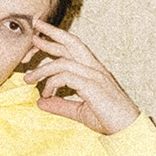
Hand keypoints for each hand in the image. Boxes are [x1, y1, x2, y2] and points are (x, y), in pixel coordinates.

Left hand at [23, 20, 140, 135]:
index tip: (38, 38)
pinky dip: (52, 83)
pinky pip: (66, 76)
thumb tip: (41, 102)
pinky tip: (47, 94)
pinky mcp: (93, 85)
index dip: (56, 40)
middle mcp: (95, 68)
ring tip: (28, 78)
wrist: (128, 129)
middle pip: (72, 42)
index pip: (73, 48)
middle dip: (52, 33)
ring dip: (42, 69)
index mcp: (93, 70)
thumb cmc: (108, 118)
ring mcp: (95, 75)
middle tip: (35, 26)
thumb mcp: (79, 111)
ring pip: (63, 62)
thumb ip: (60, 105)